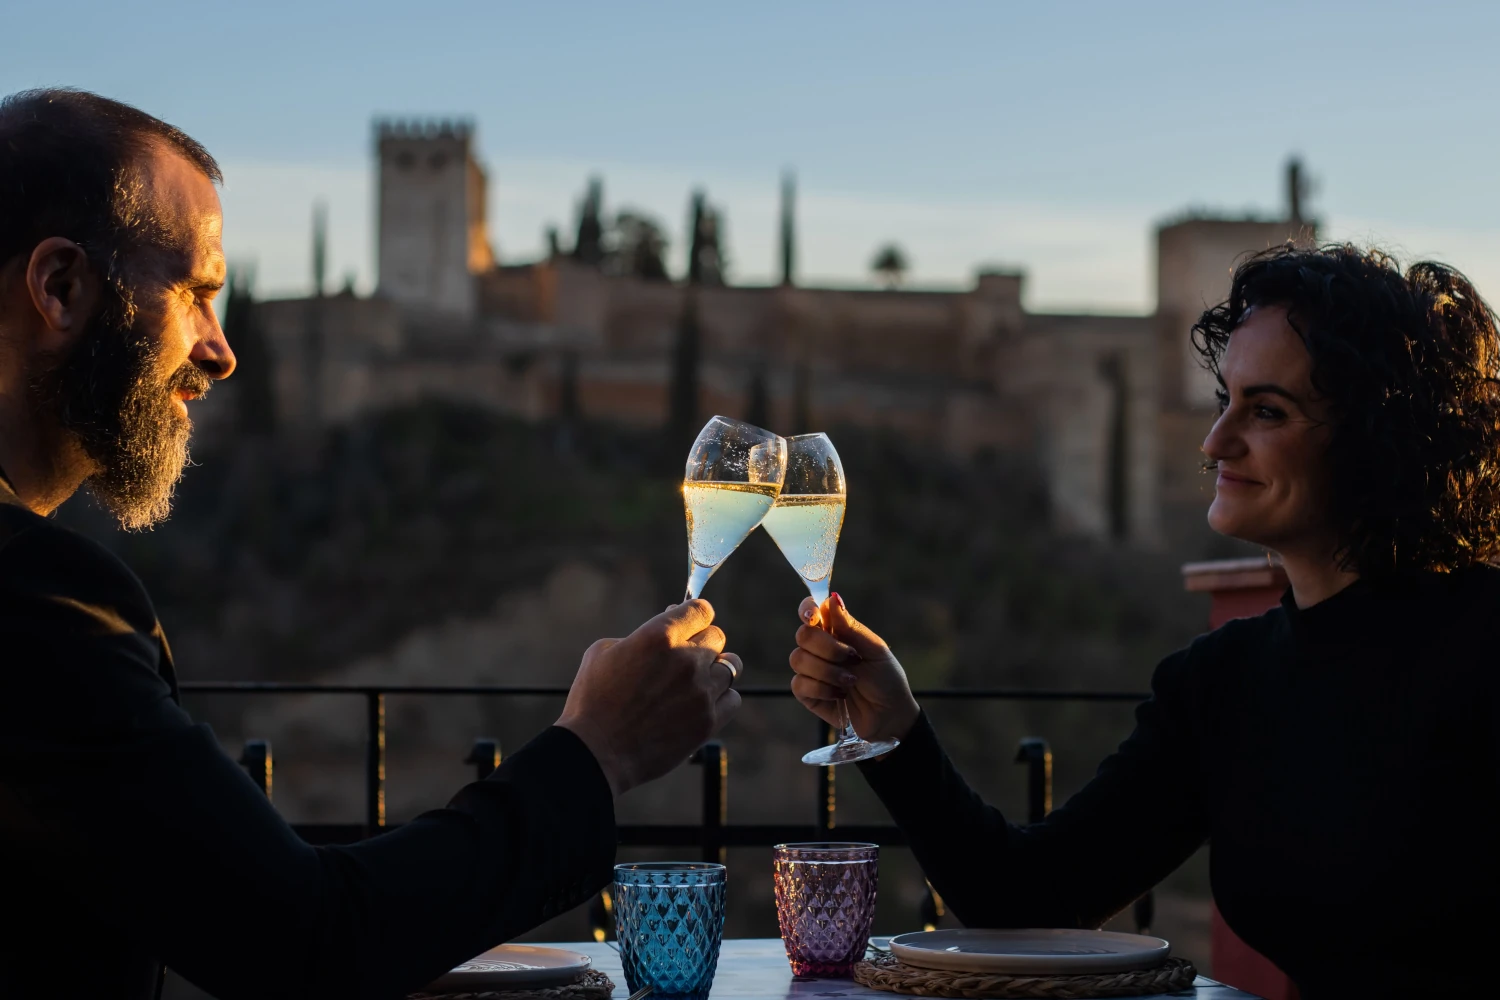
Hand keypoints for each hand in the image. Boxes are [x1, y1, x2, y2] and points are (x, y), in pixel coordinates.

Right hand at [557, 599, 742, 795]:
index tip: (690, 623)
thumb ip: (639, 637)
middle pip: (717, 637)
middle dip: (701, 643)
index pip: (700, 610)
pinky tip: (703, 702)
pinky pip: (732, 698)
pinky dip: (721, 698)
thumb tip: (664, 633)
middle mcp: (686, 660)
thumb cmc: (592, 701)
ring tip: (696, 680)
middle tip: (686, 656)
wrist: (596, 752)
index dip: (695, 615)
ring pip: (730, 667)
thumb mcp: (603, 652)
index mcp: (659, 636)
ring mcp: (701, 691)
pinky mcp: (708, 721)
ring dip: (714, 670)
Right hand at [790, 592, 919, 742]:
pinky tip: (839, 696)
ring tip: (850, 681)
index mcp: (835, 632)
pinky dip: (822, 689)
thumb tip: (832, 598)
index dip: (807, 609)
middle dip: (827, 647)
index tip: (813, 616)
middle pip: (803, 635)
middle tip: (851, 658)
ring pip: (798, 659)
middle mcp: (819, 649)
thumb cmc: (886, 680)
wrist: (890, 715)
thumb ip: (851, 627)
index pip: (811, 611)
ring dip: (828, 671)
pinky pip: (799, 684)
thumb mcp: (875, 650)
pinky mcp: (807, 694)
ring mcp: (811, 671)